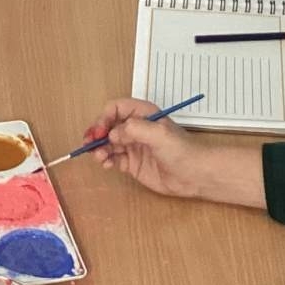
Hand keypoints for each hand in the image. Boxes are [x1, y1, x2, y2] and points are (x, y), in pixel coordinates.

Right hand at [82, 98, 265, 207]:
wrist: (195, 175)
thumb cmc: (182, 150)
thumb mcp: (159, 134)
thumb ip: (134, 129)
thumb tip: (112, 134)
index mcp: (143, 114)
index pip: (116, 108)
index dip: (104, 117)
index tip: (100, 131)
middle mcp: (136, 128)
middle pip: (108, 126)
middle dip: (96, 133)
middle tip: (89, 144)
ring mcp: (133, 146)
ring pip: (107, 143)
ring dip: (99, 148)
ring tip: (100, 157)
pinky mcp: (132, 163)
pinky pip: (112, 158)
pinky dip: (105, 160)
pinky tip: (107, 164)